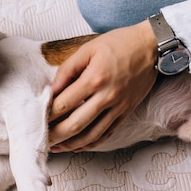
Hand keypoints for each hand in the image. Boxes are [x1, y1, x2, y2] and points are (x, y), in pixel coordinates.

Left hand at [49, 21, 157, 151]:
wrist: (152, 47)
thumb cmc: (119, 44)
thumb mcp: (88, 49)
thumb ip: (67, 70)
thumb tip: (50, 90)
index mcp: (94, 79)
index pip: (64, 103)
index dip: (48, 114)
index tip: (37, 118)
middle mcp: (107, 97)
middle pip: (75, 125)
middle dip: (55, 135)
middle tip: (41, 139)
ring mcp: (118, 107)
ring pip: (91, 135)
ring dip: (71, 144)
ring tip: (55, 147)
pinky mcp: (126, 112)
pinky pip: (107, 134)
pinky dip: (91, 144)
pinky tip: (77, 146)